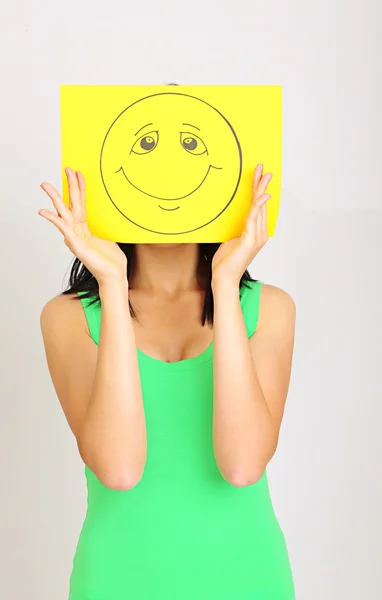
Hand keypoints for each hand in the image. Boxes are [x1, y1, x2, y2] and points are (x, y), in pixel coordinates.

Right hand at [38, 167, 127, 285]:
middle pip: (71, 204)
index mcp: (84, 229)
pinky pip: (65, 230)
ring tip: (46, 185)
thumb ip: (102, 230)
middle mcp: (77, 232)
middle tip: (65, 169)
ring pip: (64, 214)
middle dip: (68, 186)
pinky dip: (55, 220)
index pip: (80, 204)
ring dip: (55, 199)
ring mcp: (76, 239)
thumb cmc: (112, 261)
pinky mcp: (77, 247)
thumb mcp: (109, 239)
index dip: (80, 188)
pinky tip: (46, 212)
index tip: (78, 173)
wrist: (114, 277)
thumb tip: (107, 221)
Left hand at [211, 164, 271, 286]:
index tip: (259, 175)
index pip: (258, 207)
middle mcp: (260, 233)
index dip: (258, 190)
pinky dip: (258, 206)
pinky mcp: (250, 240)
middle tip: (263, 168)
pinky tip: (261, 196)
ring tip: (263, 175)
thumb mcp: (230, 241)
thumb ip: (236, 231)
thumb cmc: (225, 263)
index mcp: (255, 233)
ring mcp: (256, 237)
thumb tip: (234, 224)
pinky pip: (254, 219)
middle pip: (261, 204)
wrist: (223, 279)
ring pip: (259, 208)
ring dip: (261, 190)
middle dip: (262, 184)